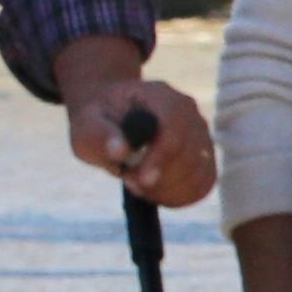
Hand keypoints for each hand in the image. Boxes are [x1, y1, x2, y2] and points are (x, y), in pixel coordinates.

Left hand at [57, 50, 215, 208]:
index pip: (174, 125)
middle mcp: (189, 112)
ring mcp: (201, 134)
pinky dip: (180, 196)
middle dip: (159, 178)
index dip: (161, 156)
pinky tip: (154, 193)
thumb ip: (99, 134)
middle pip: (191, 154)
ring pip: (200, 172)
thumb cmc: (98, 121)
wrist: (111, 120)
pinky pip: (203, 184)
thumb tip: (120, 150)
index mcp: (160, 95)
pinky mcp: (205, 157)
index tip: (139, 179)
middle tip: (128, 180)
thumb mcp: (86, 125)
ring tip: (137, 184)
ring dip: (167, 189)